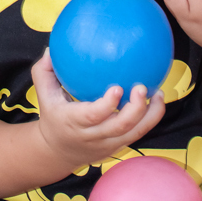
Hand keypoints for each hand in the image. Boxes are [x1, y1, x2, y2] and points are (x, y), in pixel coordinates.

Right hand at [31, 50, 164, 171]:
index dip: (107, 105)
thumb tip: (51, 48)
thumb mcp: (43, 94)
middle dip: (134, 110)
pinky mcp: (117, 147)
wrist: (57, 152)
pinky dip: (150, 119)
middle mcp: (93, 136)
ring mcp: (107, 144)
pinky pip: (137, 134)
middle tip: (142, 87)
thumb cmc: (52, 115)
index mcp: (74, 122)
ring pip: (133, 134)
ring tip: (159, 94)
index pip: (92, 116)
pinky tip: (158, 100)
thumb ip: (44, 71)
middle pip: (118, 127)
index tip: (117, 87)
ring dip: (149, 116)